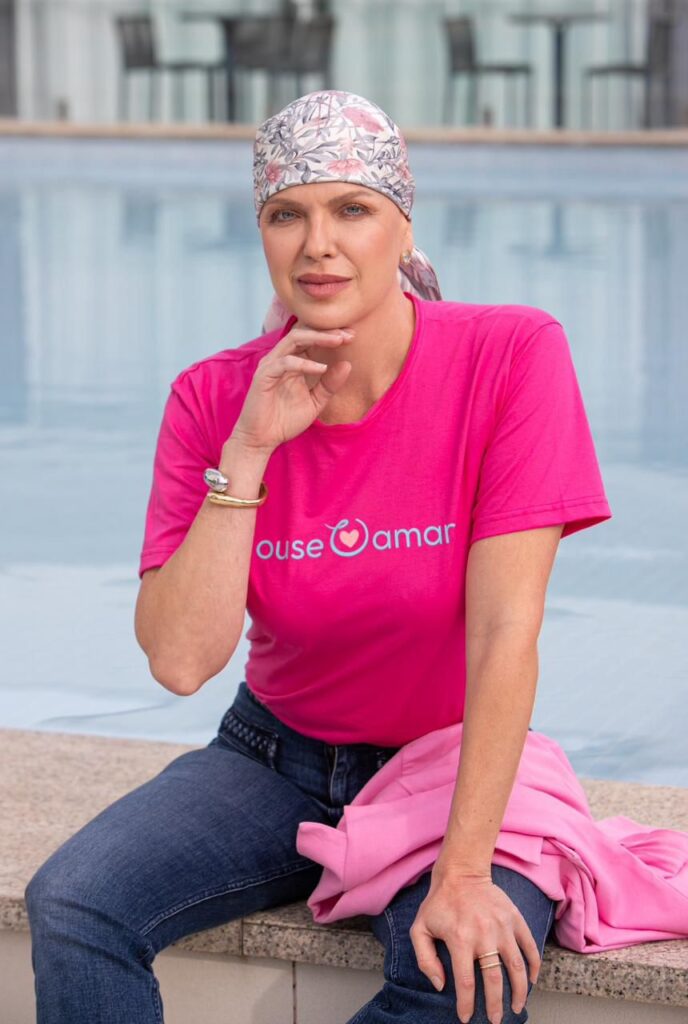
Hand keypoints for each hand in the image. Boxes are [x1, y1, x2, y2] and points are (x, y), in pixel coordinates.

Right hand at [231, 322, 353, 451]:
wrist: (262, 440)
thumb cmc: (285, 421)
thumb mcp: (315, 402)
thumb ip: (329, 385)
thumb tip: (348, 364)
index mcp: (293, 361)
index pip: (312, 338)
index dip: (332, 334)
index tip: (353, 336)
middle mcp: (280, 358)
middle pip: (304, 332)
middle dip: (328, 331)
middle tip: (349, 334)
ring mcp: (271, 365)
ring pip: (294, 339)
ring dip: (318, 338)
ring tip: (338, 341)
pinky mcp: (264, 376)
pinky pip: (285, 362)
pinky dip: (304, 363)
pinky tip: (322, 368)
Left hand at [409, 869, 540, 1023]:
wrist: (461, 872)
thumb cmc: (439, 904)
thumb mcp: (419, 929)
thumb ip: (425, 959)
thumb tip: (441, 985)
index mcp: (460, 938)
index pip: (466, 982)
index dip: (467, 1005)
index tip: (466, 1018)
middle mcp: (484, 934)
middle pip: (494, 980)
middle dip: (496, 1006)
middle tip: (496, 1021)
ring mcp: (503, 926)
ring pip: (518, 967)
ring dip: (520, 992)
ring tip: (516, 1007)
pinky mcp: (515, 918)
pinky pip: (530, 946)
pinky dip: (534, 966)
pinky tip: (531, 981)